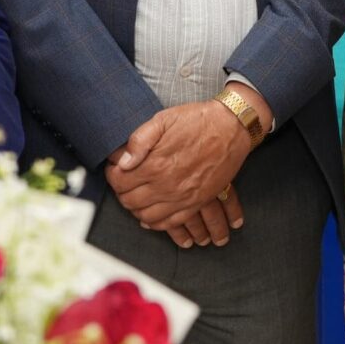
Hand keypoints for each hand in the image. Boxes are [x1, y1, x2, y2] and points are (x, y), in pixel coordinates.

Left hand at [107, 102, 251, 241]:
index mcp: (156, 165)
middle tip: (124, 182)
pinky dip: (156, 223)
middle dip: (121, 192)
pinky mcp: (196, 203)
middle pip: (130, 201)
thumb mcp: (164, 120)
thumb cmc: (197, 121)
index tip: (115, 169)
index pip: (120, 182)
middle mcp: (167, 186)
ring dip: (136, 209)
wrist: (232, 128)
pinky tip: (151, 214)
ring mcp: (182, 197)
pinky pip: (170, 223)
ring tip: (136, 196)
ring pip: (146, 216)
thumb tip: (122, 161)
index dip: (113, 175)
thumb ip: (139, 140)